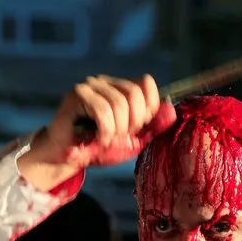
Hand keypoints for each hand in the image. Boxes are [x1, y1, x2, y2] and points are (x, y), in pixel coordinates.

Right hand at [40, 74, 175, 167]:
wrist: (69, 158)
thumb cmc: (98, 148)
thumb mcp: (133, 140)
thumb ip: (152, 126)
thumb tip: (172, 111)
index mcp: (120, 88)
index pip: (146, 83)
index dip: (149, 108)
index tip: (138, 128)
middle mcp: (106, 82)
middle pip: (134, 93)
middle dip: (133, 122)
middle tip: (122, 137)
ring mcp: (90, 86)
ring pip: (119, 103)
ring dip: (117, 130)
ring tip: (108, 140)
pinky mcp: (77, 95)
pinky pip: (102, 110)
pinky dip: (105, 130)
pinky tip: (99, 139)